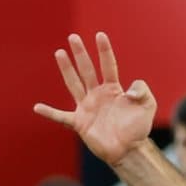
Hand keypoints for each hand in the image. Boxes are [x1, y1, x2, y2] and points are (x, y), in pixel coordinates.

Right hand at [33, 32, 158, 169]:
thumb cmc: (138, 129)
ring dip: (66, 69)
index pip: (108, 65)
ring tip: (59, 52)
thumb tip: (127, 90)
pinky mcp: (79, 122)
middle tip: (73, 37)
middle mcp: (97, 94)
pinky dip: (50, 113)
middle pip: (87, 70)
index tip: (100, 35)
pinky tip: (37, 107)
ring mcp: (86, 107)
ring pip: (73, 84)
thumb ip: (142, 91)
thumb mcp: (147, 106)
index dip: (104, 51)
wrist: (129, 151)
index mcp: (113, 89)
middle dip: (80, 54)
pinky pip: (61, 116)